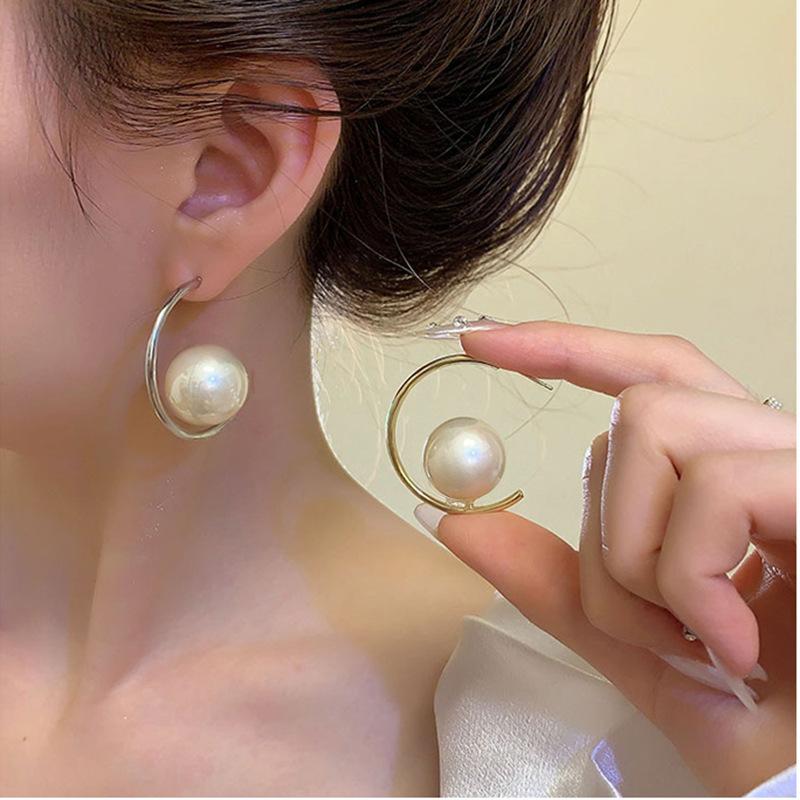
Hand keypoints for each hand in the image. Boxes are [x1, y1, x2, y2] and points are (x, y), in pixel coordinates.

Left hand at [428, 321, 794, 795]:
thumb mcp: (640, 646)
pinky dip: (689, 577)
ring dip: (640, 558)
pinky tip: (732, 643)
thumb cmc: (766, 728)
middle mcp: (775, 455)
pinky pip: (716, 487)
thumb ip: (558, 581)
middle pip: (637, 407)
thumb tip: (456, 519)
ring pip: (653, 427)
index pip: (652, 376)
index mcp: (734, 480)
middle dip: (606, 530)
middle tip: (654, 624)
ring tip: (699, 638)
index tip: (483, 344)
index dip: (566, 349)